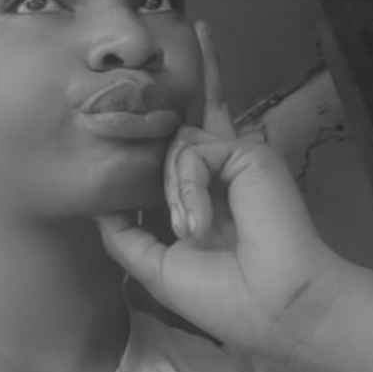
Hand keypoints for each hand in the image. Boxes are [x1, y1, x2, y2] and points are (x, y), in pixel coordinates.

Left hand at [93, 22, 347, 361]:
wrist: (275, 306)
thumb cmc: (222, 297)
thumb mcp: (157, 269)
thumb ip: (124, 236)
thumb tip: (97, 205)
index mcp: (203, 199)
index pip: (179, 152)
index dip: (161, 128)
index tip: (164, 79)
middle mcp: (219, 172)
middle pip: (195, 114)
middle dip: (197, 78)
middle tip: (194, 65)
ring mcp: (233, 160)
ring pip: (176, 143)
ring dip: (174, 191)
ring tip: (193, 232)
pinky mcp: (246, 151)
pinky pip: (193, 151)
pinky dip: (188, 187)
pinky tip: (202, 223)